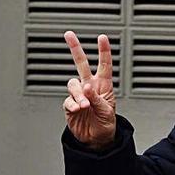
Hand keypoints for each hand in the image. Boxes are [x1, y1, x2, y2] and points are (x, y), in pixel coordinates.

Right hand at [62, 31, 116, 150]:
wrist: (96, 140)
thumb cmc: (105, 123)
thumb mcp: (107, 111)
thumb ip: (96, 98)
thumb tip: (86, 87)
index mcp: (103, 85)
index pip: (104, 65)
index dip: (104, 51)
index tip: (102, 38)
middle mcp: (89, 87)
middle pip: (81, 64)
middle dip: (75, 48)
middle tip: (69, 34)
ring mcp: (79, 95)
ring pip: (72, 84)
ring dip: (78, 94)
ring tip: (84, 105)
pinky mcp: (70, 105)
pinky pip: (68, 100)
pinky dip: (72, 104)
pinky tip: (77, 110)